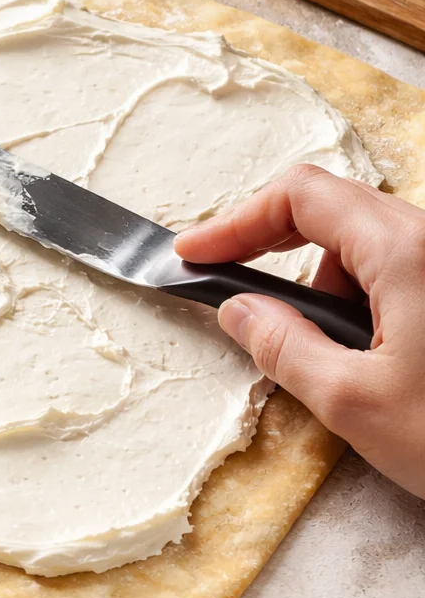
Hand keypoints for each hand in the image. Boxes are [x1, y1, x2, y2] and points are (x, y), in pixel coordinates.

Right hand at [175, 163, 424, 497]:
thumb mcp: (353, 403)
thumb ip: (282, 346)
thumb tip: (240, 310)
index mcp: (405, 249)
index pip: (301, 195)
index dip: (235, 221)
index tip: (194, 256)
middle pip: (334, 212)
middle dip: (279, 256)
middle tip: (241, 303)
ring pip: (369, 245)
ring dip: (331, 290)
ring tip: (334, 362)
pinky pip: (402, 272)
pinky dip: (368, 303)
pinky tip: (374, 361)